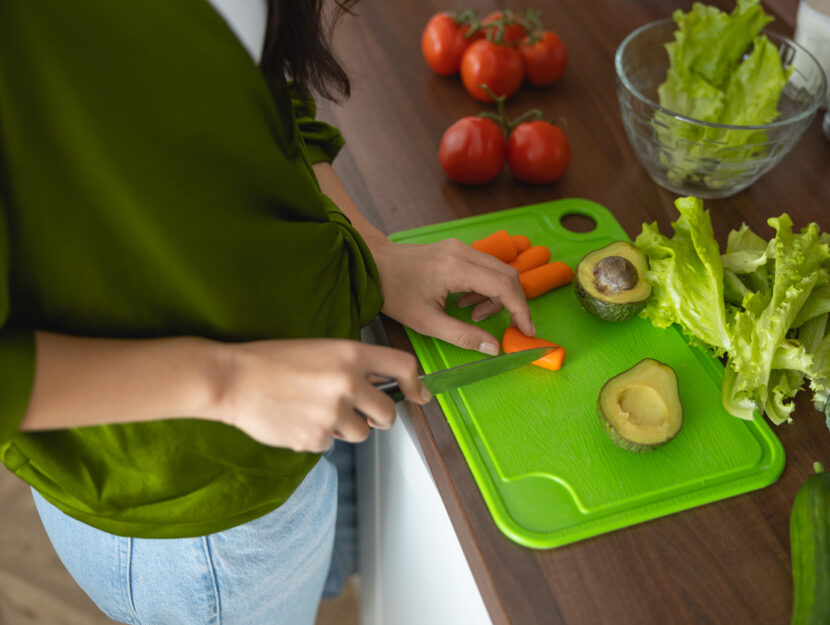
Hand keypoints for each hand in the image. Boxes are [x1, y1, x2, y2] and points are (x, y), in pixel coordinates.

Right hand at [215, 339, 429, 451]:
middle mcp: (348, 383)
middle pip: (388, 412)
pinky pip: (331, 444)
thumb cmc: (274, 360)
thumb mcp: (321, 348)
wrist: (234, 379)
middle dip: (380, 418)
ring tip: (315, 411)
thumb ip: (354, 364)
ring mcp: (333, 413)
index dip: (417, 383)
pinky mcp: (316, 437)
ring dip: (345, 427)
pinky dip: (318, 437)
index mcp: (351, 354)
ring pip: (361, 434)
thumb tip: (383, 381)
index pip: (404, 366)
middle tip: (365, 415)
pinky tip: (297, 420)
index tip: (419, 394)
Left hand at [370, 238, 534, 354]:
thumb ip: (462, 336)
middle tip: (513, 327)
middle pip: (508, 274)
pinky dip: (486, 287)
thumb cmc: (395, 293)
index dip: (521, 310)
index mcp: (455, 268)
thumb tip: (493, 348)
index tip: (526, 330)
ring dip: (498, 296)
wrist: (375, 265)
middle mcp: (462, 252)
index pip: (503, 286)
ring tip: (476, 316)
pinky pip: (485, 267)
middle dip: (515, 304)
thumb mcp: (426, 322)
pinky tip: (467, 302)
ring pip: (499, 270)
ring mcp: (461, 247)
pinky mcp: (458, 248)